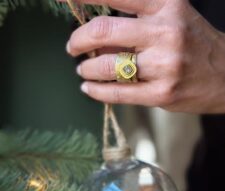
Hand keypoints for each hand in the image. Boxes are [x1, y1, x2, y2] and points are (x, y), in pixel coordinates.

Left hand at [65, 0, 224, 113]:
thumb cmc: (195, 45)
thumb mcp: (173, 18)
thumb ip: (138, 19)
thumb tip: (97, 29)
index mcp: (167, 6)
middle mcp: (165, 32)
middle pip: (104, 31)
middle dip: (78, 40)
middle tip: (72, 47)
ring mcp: (164, 66)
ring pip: (108, 66)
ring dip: (87, 68)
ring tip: (83, 70)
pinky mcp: (161, 94)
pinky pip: (118, 93)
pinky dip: (97, 91)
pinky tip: (88, 88)